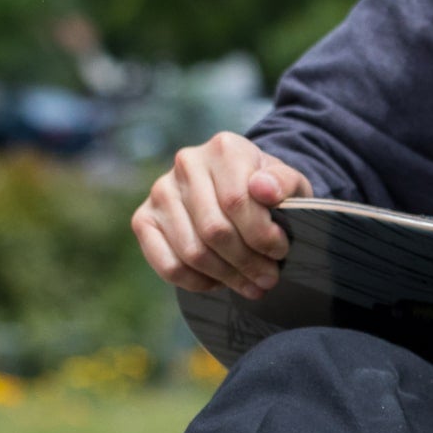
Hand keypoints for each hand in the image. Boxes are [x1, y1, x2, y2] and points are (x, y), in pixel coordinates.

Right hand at [132, 131, 313, 298]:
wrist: (240, 191)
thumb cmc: (266, 192)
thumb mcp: (289, 185)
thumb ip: (285, 184)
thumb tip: (263, 188)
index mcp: (224, 148)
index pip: (237, 201)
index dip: (262, 236)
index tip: (280, 252)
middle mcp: (187, 163)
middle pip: (214, 231)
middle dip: (247, 263)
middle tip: (268, 278)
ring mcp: (161, 191)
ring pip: (193, 252)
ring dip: (226, 277)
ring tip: (250, 284)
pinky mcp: (144, 219)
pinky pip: (168, 265)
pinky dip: (197, 283)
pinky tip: (218, 282)